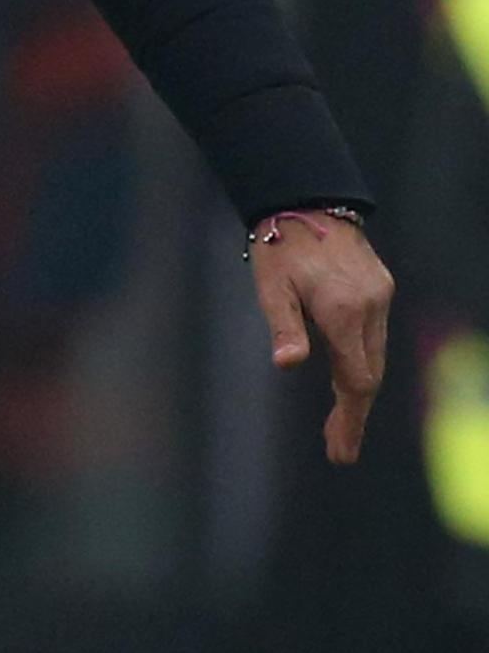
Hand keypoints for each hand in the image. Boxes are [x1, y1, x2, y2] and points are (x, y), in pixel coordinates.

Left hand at [248, 211, 393, 465]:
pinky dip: (363, 364)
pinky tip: (347, 381)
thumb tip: (288, 365)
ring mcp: (379, 296)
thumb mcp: (272, 288)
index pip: (356, 379)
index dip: (350, 419)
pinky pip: (374, 336)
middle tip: (339, 451)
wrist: (307, 201)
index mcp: (343, 312)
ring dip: (359, 392)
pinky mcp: (380, 287)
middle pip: (369, 375)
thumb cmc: (279, 247)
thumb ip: (284, 328)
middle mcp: (369, 306)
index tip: (340, 451)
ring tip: (340, 428)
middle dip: (354, 416)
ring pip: (375, 357)